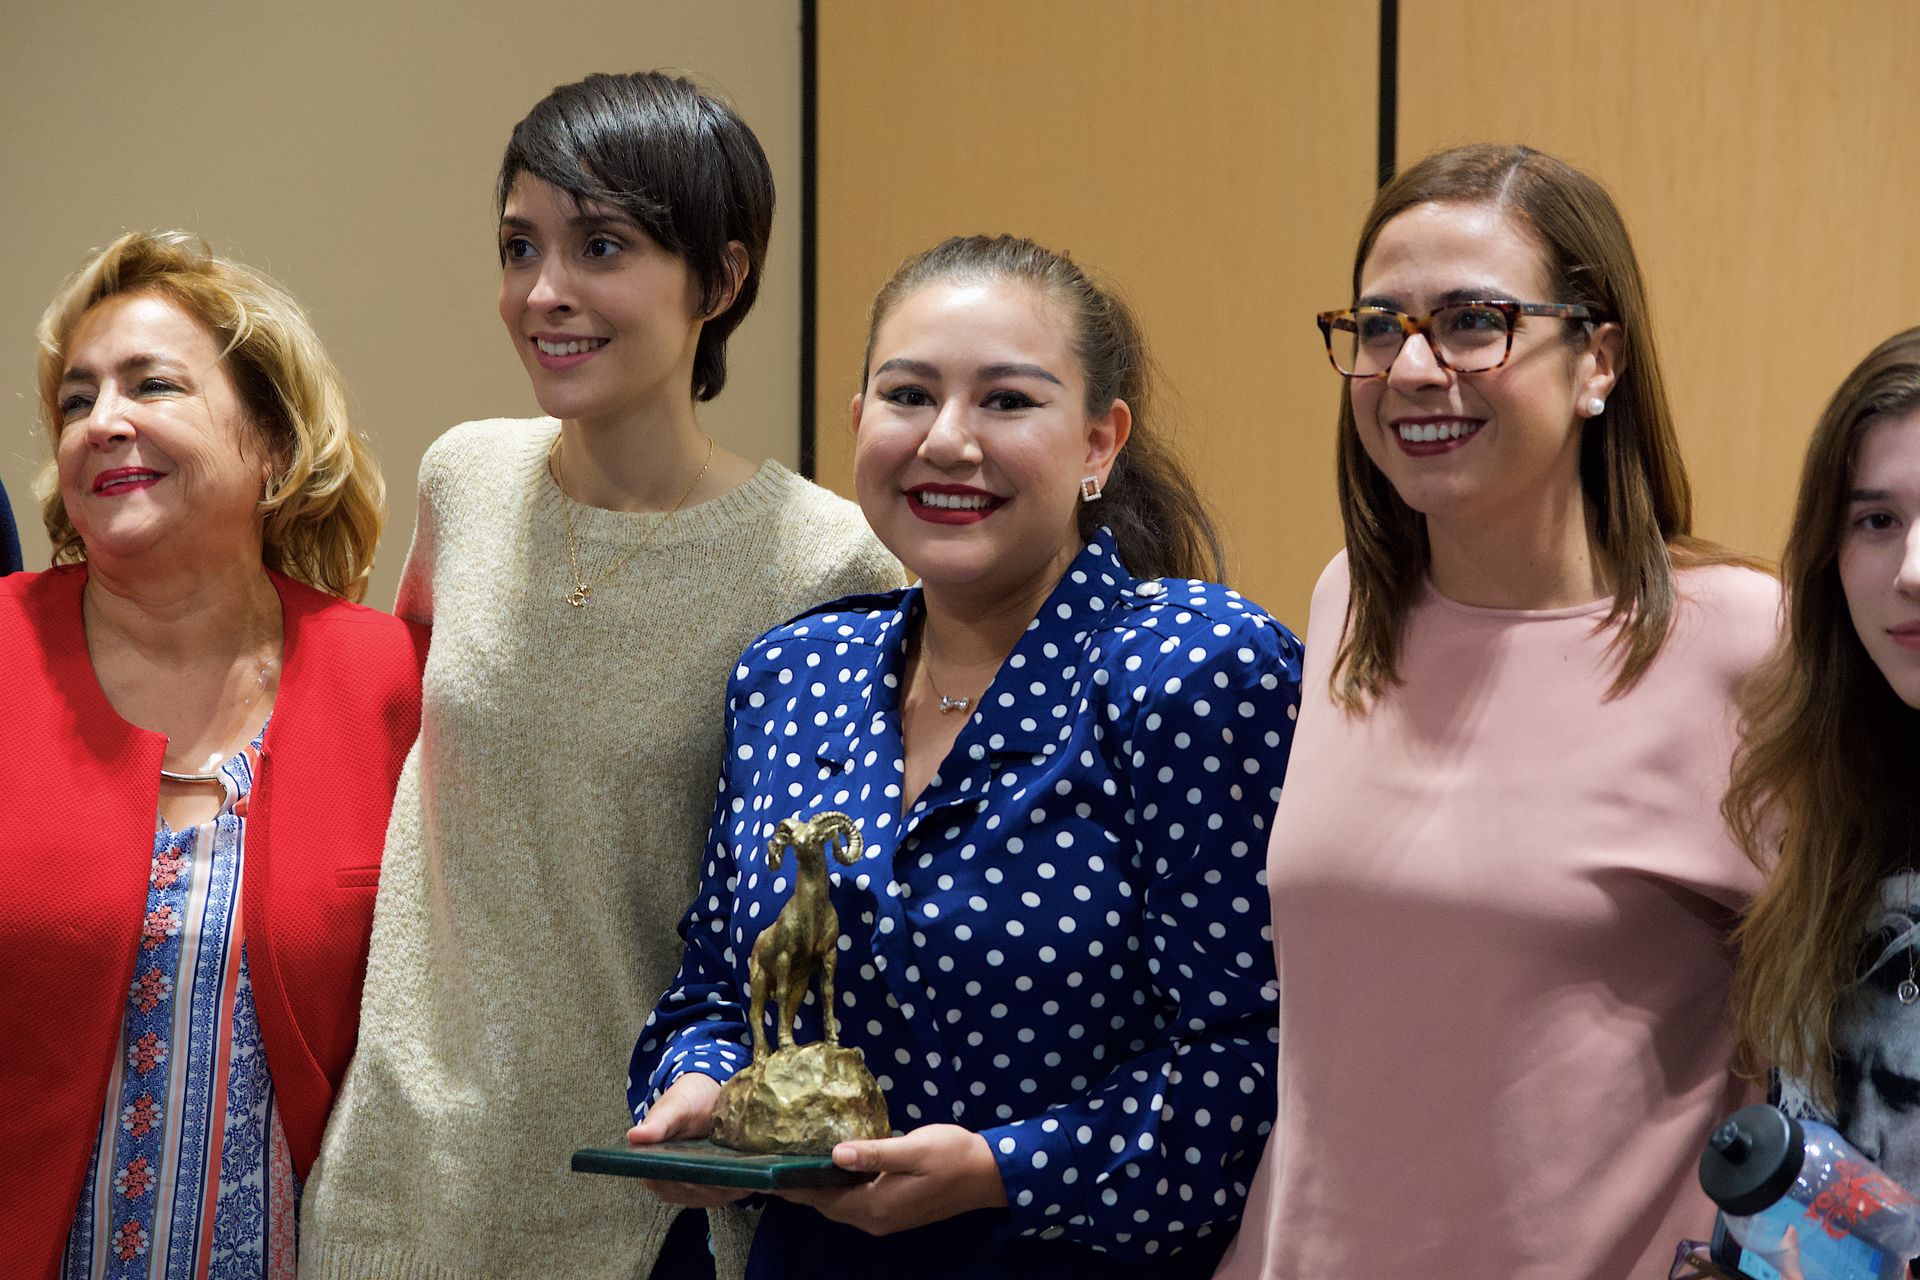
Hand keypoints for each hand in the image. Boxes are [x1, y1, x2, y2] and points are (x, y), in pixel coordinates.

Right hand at [626, 1074, 748, 1208]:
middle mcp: (669, 1183)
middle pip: (690, 1192)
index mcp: (651, 1165)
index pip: (665, 1182)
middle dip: (711, 1186)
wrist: (708, 1097)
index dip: (683, 1181)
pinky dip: (737, 1188)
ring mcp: (691, 1189)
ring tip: (746, 1180)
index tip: (700, 1177)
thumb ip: (658, 1123)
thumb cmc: (687, 1099)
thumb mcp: (674, 1106)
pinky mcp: (711, 1188)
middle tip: (732, 1177)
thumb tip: (634, 1136)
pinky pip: (724, 1194)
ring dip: (727, 1189)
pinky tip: (751, 1181)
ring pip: (709, 1197)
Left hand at [772, 1125, 1005, 1235]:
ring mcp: (886, 1218)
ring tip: (796, 1160)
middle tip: (773, 1160)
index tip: (763, 1171)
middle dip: (799, 1187)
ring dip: (818, 1188)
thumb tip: (834, 1154)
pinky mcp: (895, 1210)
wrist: (989, 1175)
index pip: (820, 1198)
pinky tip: (834, 1166)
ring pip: (840, 1205)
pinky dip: (838, 1188)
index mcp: (875, 1207)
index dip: (791, 1185)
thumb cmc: (951, 1156)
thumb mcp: (912, 1149)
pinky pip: (855, 1202)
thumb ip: (873, 1152)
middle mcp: (875, 1219)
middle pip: (826, 1205)